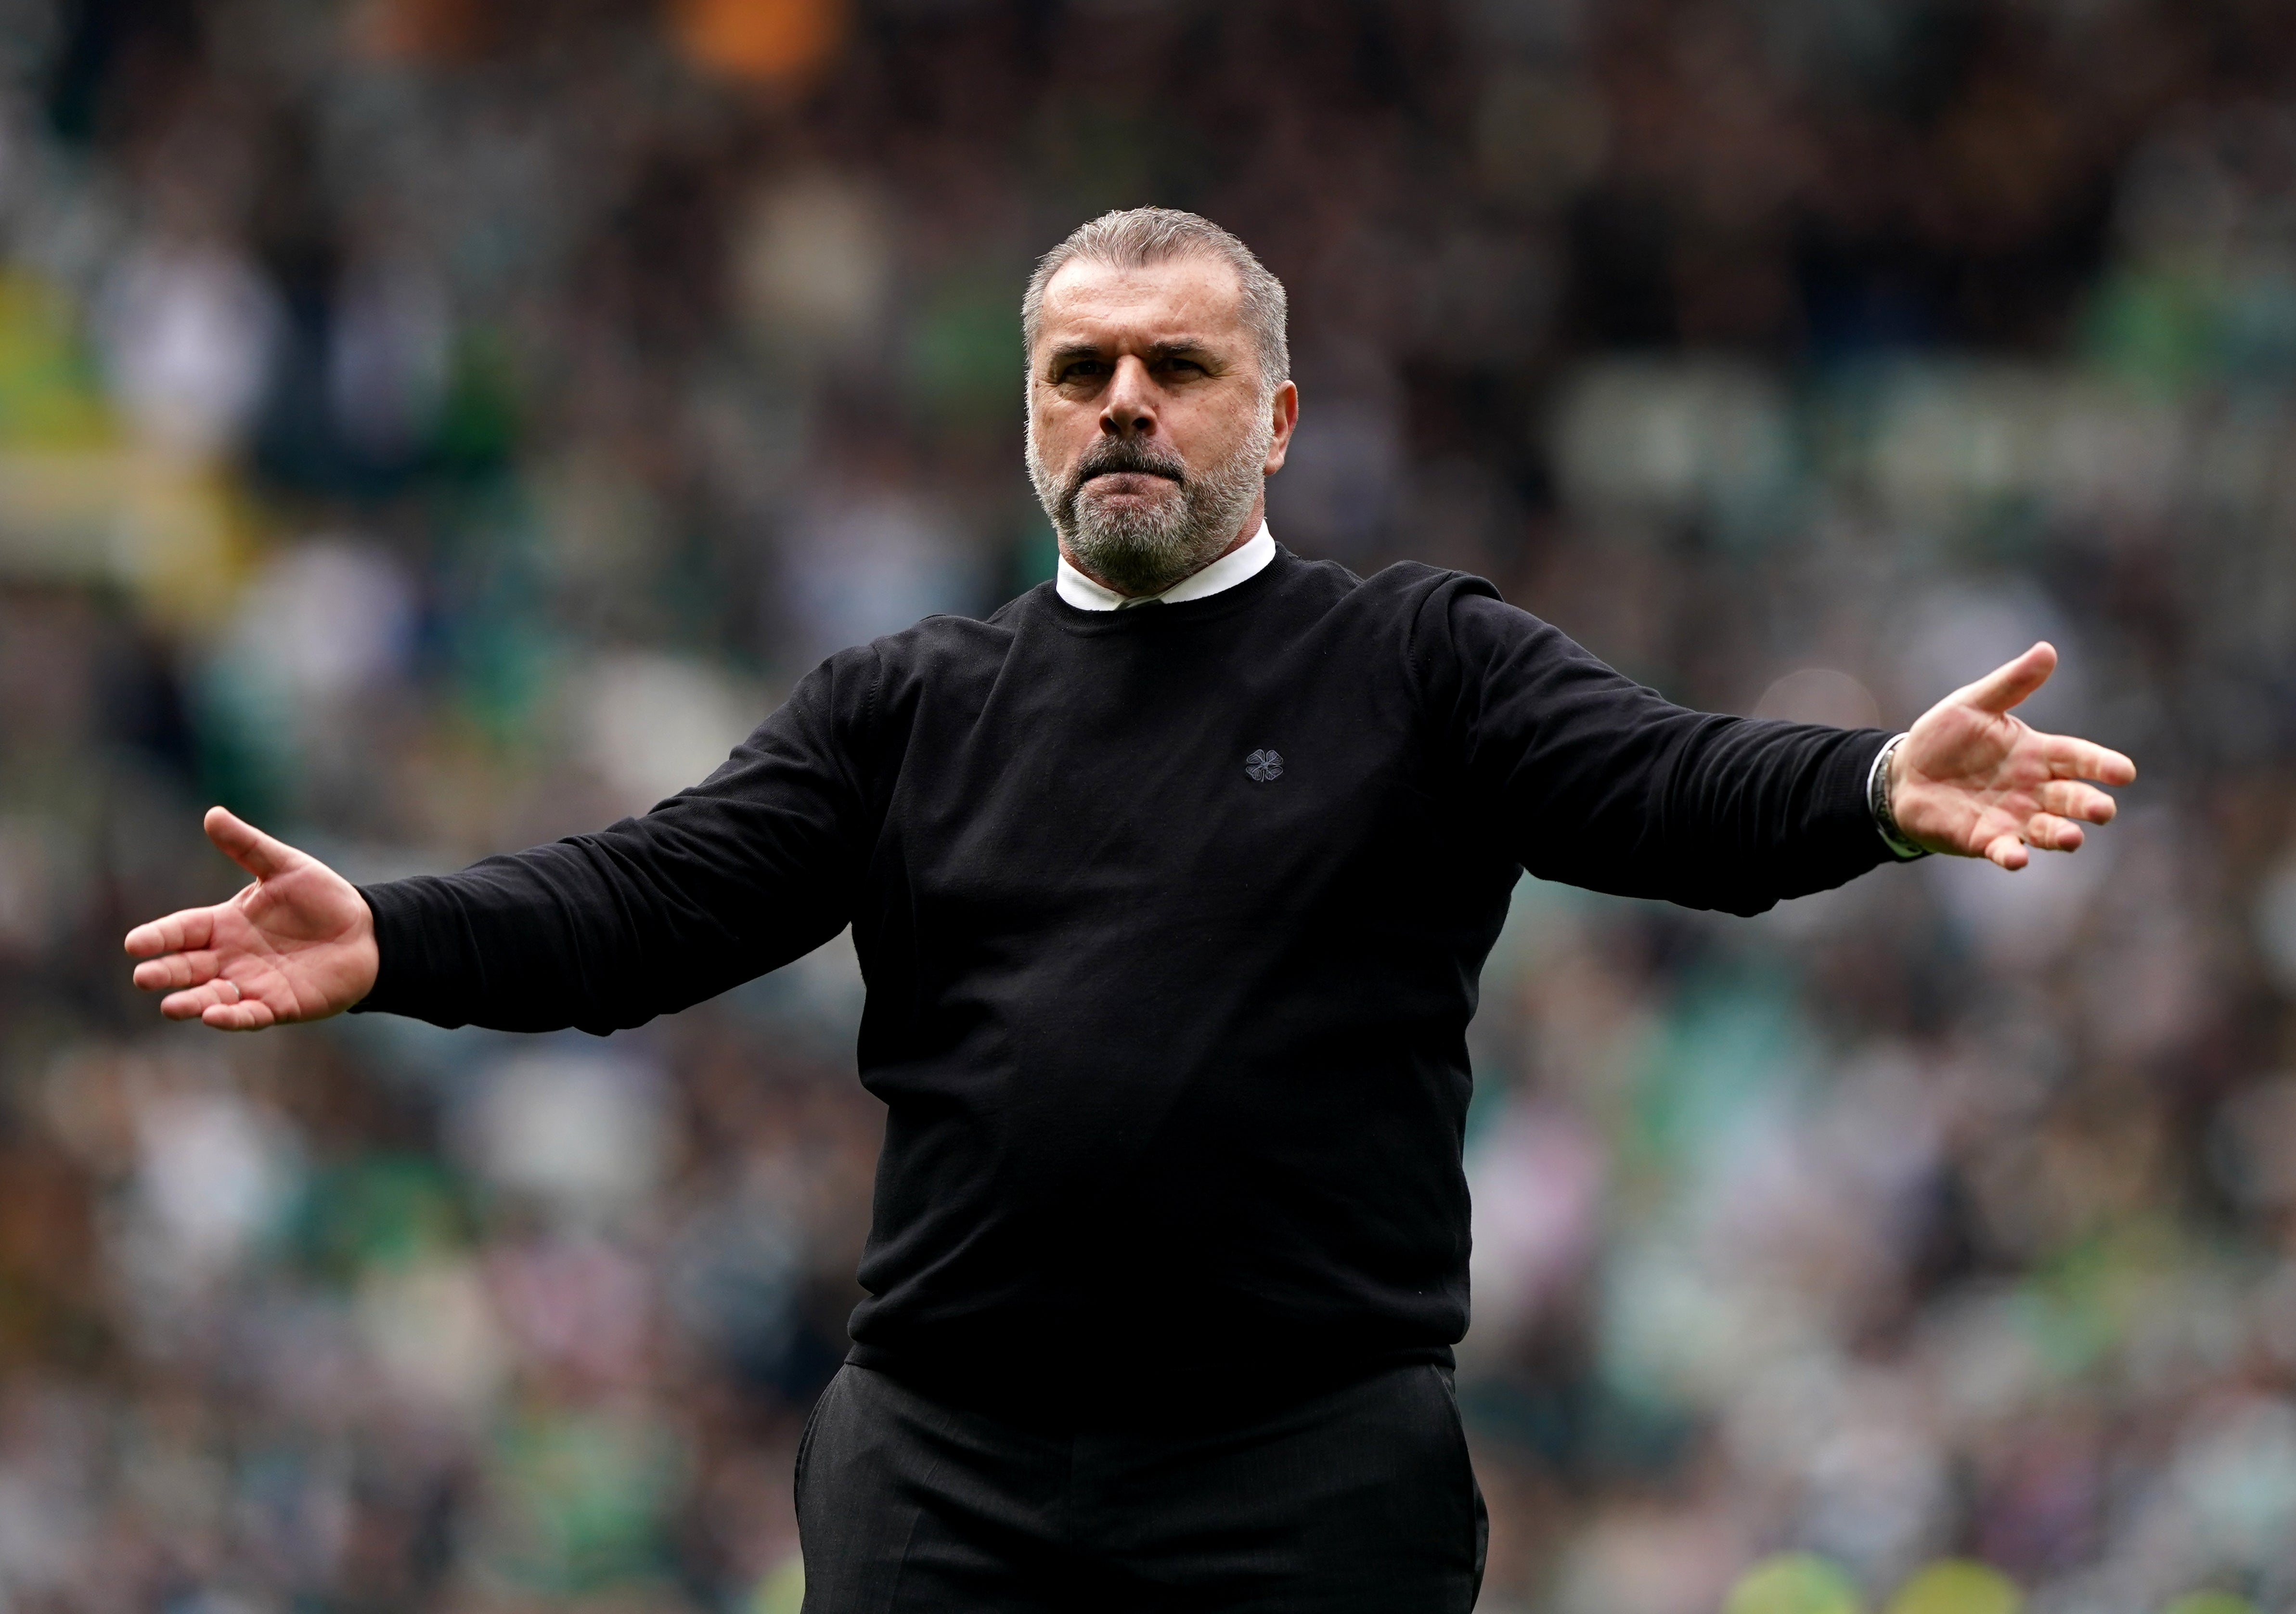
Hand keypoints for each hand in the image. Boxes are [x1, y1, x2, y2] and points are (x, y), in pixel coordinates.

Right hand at [124, 808, 378, 1029]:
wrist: (366, 933)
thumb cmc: (323, 898)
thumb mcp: (284, 867)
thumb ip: (247, 846)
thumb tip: (213, 814)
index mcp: (225, 924)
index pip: (182, 930)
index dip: (158, 937)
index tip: (134, 943)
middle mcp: (230, 957)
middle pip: (186, 967)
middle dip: (164, 972)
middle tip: (143, 977)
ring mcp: (250, 984)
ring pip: (211, 996)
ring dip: (191, 1002)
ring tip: (171, 1007)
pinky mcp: (277, 1006)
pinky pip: (249, 1015)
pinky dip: (232, 1017)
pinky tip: (216, 1017)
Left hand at [1890, 642, 2135, 870]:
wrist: (1904, 774)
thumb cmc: (1945, 737)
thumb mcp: (1974, 704)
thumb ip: (2011, 683)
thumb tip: (2047, 650)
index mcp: (2037, 753)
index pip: (2078, 757)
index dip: (2101, 765)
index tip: (2125, 772)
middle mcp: (2033, 789)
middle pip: (2071, 798)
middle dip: (2089, 805)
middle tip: (2103, 810)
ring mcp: (2012, 817)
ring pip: (2047, 829)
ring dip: (2061, 834)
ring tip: (2073, 838)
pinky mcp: (1985, 840)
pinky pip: (2004, 850)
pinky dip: (2012, 855)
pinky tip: (2018, 859)